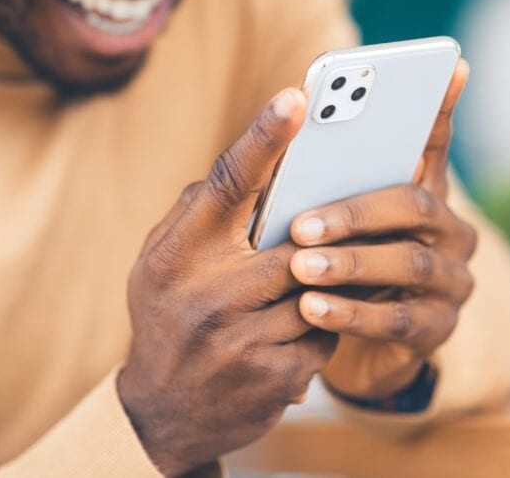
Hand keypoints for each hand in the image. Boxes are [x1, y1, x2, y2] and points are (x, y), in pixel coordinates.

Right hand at [118, 88, 336, 476]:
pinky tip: (301, 329)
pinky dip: (325, 324)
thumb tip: (260, 161)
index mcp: (177, 254)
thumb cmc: (171, 315)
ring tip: (319, 280)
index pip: (226, 182)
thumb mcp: (164, 261)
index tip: (298, 96)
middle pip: (295, 239)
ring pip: (319, 286)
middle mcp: (206, 294)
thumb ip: (202, 211)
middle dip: (322, 231)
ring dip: (327, 281)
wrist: (164, 412)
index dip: (264, 137)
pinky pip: (326, 332)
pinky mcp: (274, 376)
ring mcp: (241, 339)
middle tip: (345, 213)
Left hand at [288, 61, 476, 399]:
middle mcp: (450, 231)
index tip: (449, 64)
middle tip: (300, 224)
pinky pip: (396, 319)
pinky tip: (310, 309)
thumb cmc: (342, 266)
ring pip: (407, 263)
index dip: (440, 107)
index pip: (434, 142)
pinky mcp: (438, 328)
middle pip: (414, 205)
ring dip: (350, 263)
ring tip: (300, 267)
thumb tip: (288, 122)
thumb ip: (325, 182)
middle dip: (355, 212)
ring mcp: (451, 281)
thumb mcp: (335, 223)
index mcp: (423, 193)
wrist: (360, 349)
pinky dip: (352, 312)